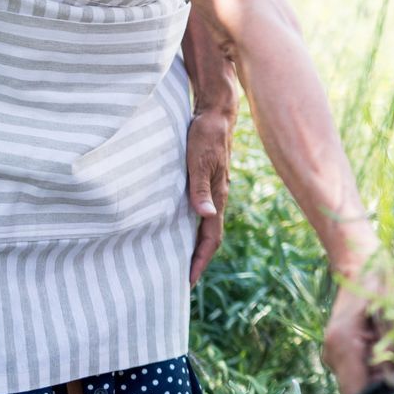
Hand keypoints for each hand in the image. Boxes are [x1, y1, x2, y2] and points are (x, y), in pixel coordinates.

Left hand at [185, 108, 234, 286]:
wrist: (215, 112)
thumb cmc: (206, 134)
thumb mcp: (200, 160)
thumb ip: (200, 187)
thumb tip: (204, 215)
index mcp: (217, 196)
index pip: (211, 237)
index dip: (200, 261)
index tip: (187, 282)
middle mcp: (216, 197)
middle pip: (209, 237)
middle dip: (197, 260)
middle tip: (180, 281)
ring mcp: (211, 189)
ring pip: (203, 225)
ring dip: (193, 245)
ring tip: (176, 261)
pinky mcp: (204, 181)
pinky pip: (198, 211)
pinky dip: (189, 227)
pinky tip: (176, 228)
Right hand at [322, 273, 389, 393]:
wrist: (359, 261)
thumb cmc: (378, 280)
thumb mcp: (390, 309)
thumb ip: (392, 345)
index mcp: (343, 345)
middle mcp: (334, 354)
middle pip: (357, 392)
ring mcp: (336, 354)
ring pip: (359, 383)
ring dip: (381, 384)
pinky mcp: (343, 351)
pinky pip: (359, 371)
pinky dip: (377, 372)